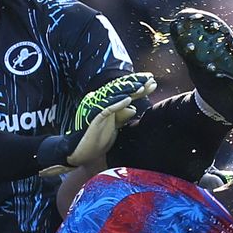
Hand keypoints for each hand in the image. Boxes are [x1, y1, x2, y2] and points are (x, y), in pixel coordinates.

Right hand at [37, 73, 156, 176]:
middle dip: (136, 84)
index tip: (152, 82)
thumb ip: (122, 117)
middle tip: (150, 79)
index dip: (138, 86)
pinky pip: (106, 109)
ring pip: (114, 97)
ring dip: (128, 91)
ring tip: (141, 86)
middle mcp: (102, 104)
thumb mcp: (114, 128)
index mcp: (109, 105)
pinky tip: (127, 100)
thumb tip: (133, 108)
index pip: (125, 93)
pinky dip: (116, 104)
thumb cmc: (96, 141)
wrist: (80, 153)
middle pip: (121, 91)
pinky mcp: (93, 118)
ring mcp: (97, 110)